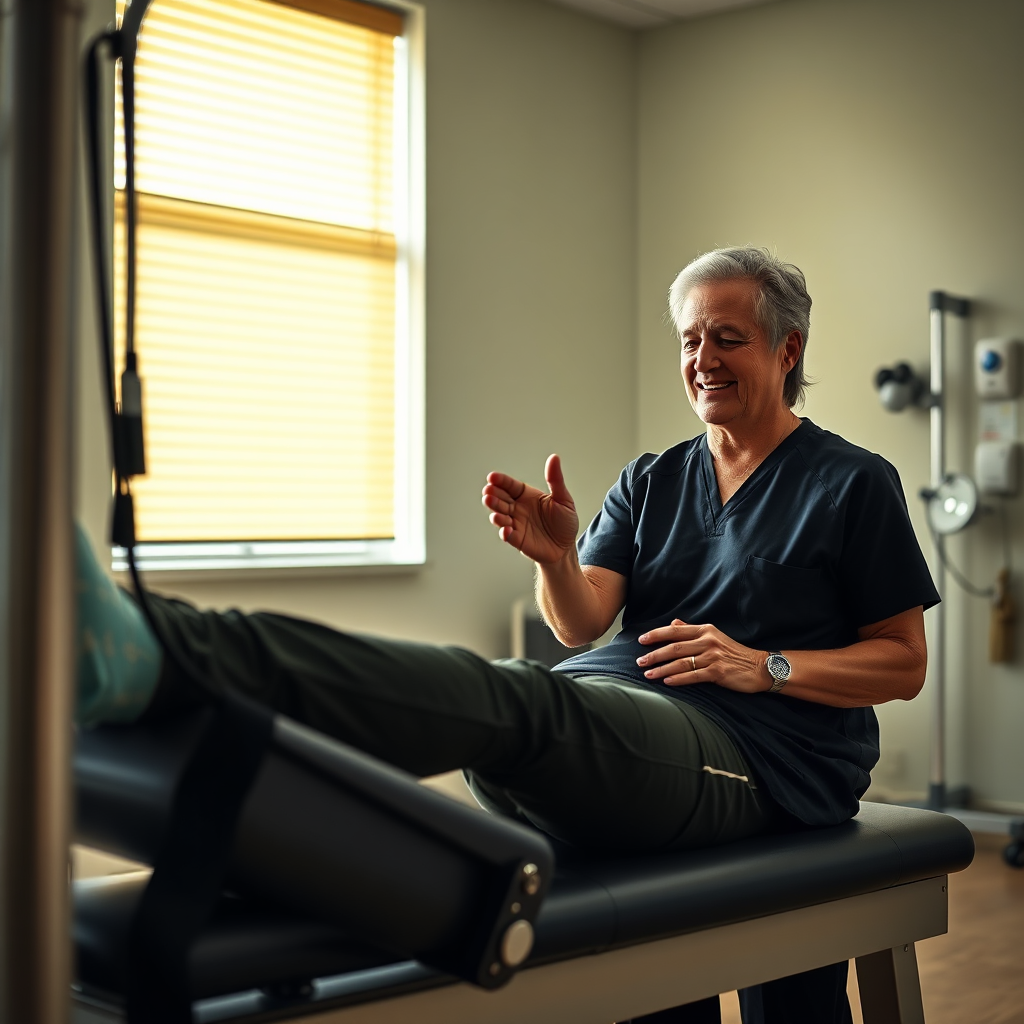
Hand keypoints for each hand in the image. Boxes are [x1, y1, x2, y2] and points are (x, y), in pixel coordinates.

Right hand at [482, 454, 578, 564]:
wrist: (566, 547)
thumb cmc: (564, 522)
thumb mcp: (563, 499)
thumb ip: (556, 480)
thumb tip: (554, 458)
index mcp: (526, 496)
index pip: (510, 486)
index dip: (501, 481)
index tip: (492, 477)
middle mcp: (517, 508)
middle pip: (500, 499)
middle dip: (492, 495)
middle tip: (488, 492)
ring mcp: (515, 524)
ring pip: (500, 516)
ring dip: (495, 513)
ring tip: (495, 512)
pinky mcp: (517, 539)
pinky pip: (508, 535)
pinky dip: (505, 532)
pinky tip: (506, 529)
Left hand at [636, 619, 766, 691]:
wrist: (759, 667)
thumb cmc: (734, 653)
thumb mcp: (714, 636)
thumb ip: (692, 630)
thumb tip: (673, 624)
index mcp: (705, 630)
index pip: (675, 631)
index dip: (656, 635)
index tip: (642, 640)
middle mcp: (707, 641)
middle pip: (674, 647)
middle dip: (654, 654)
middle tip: (639, 661)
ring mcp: (713, 657)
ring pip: (681, 662)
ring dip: (662, 669)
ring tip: (648, 674)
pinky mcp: (718, 672)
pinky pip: (693, 676)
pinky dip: (678, 679)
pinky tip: (667, 682)